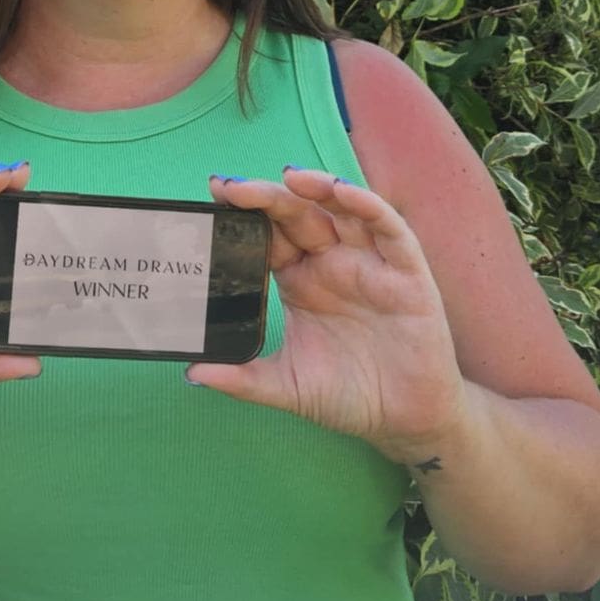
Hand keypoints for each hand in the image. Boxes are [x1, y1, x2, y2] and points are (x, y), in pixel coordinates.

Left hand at [188, 168, 466, 462]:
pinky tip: (342, 194)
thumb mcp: (286, 386)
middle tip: (232, 188)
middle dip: (267, 197)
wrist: (404, 422)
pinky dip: (367, 207)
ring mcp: (369, 264)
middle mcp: (332, 264)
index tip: (214, 197)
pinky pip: (389, 230)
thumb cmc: (348, 396)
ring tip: (288, 177)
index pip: (269, 235)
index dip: (244, 214)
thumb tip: (192, 373)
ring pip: (342, 210)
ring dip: (317, 188)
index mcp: (300, 280)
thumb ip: (242, 379)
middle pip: (298, 215)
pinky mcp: (406, 274)